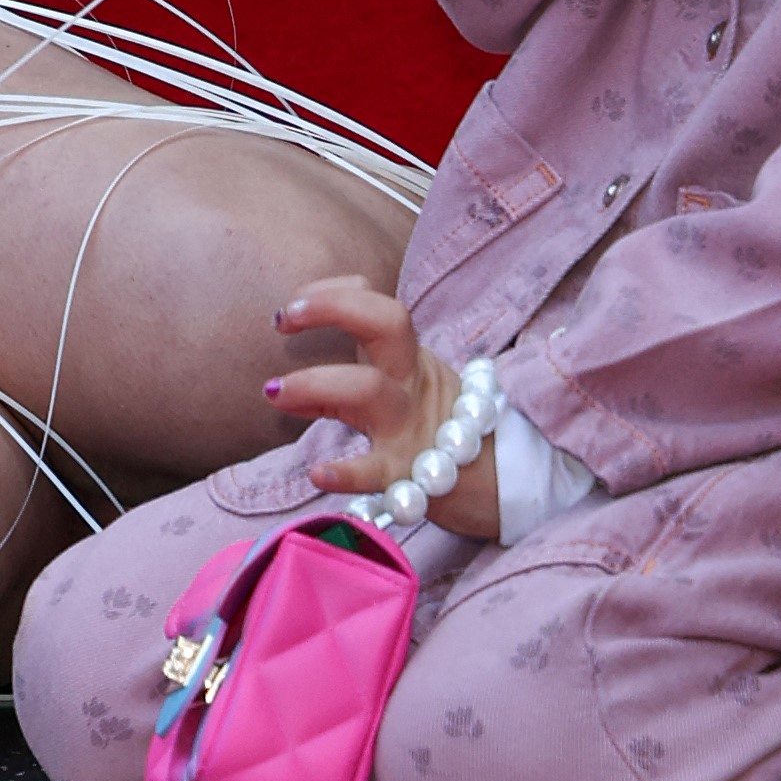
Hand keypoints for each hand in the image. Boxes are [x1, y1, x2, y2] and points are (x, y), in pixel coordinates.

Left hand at [263, 273, 500, 539]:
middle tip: (282, 319)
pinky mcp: (412, 478)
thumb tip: (279, 391)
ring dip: (316, 384)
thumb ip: (352, 384)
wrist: (505, 486)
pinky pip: (378, 471)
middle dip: (331, 307)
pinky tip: (318, 473)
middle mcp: (412, 383)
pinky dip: (346, 473)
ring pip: (369, 389)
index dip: (331, 294)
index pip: (376, 303)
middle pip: (387, 322)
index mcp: (409, 360)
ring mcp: (413, 427)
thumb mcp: (403, 394)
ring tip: (275, 393)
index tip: (290, 309)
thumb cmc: (438, 432)